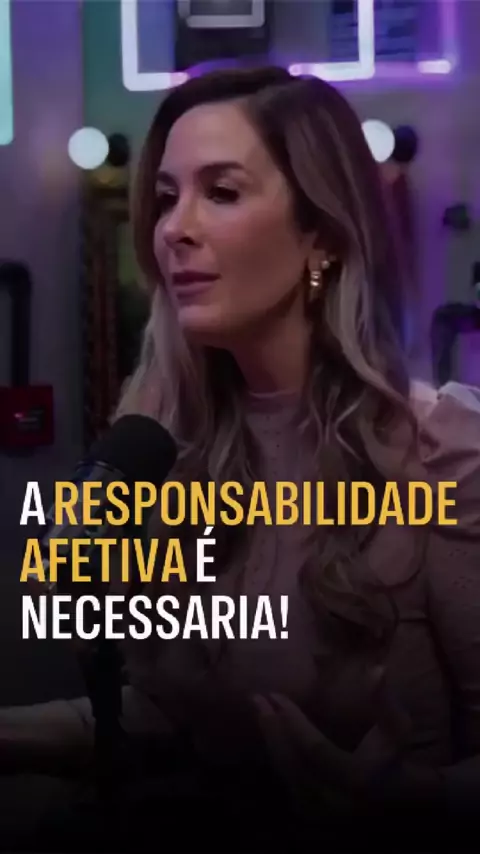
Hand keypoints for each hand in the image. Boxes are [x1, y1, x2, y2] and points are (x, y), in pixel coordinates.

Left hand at [254, 671, 440, 817]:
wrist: (397, 793)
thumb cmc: (395, 753)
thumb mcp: (397, 726)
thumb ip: (384, 700)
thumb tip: (377, 668)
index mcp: (357, 779)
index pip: (315, 750)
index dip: (294, 722)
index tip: (277, 696)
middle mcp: (335, 799)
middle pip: (293, 763)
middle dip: (273, 729)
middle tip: (257, 699)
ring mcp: (321, 809)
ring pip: (286, 773)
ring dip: (270, 740)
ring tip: (259, 710)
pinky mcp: (310, 810)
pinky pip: (286, 779)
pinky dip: (276, 753)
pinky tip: (270, 730)